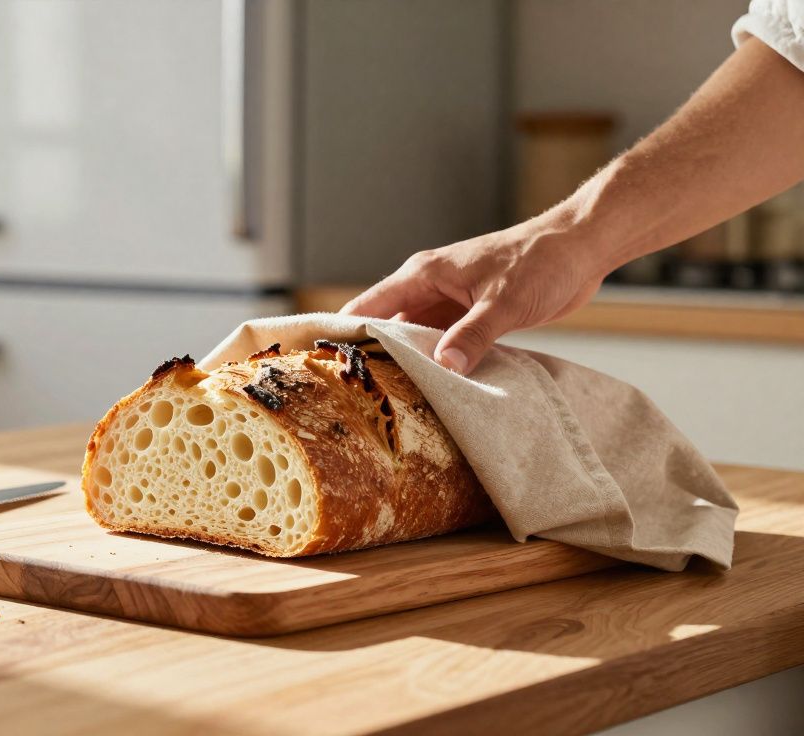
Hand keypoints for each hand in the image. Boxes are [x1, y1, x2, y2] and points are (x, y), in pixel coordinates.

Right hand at [339, 217, 606, 374]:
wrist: (580, 247)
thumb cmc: (541, 261)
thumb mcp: (504, 302)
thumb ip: (473, 335)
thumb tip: (444, 367)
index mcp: (425, 274)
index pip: (369, 305)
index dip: (343, 331)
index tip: (320, 360)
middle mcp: (429, 287)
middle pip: (385, 325)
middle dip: (369, 355)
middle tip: (351, 393)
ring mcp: (448, 302)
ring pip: (412, 337)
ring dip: (404, 362)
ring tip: (385, 398)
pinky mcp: (468, 315)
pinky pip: (439, 343)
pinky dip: (433, 362)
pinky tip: (429, 388)